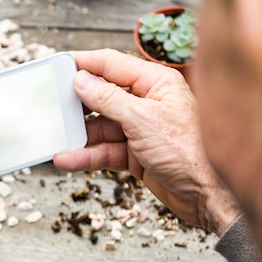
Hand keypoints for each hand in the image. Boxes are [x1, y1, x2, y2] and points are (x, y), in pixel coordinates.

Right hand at [53, 49, 239, 235]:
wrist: (210, 197)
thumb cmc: (191, 152)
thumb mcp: (143, 120)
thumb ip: (109, 99)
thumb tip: (81, 80)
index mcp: (156, 83)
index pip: (112, 64)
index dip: (84, 63)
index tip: (59, 65)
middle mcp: (147, 103)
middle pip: (102, 96)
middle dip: (77, 104)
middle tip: (51, 105)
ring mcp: (140, 129)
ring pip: (100, 127)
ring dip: (78, 136)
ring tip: (56, 139)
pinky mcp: (135, 154)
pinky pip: (104, 150)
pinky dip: (86, 156)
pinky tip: (68, 159)